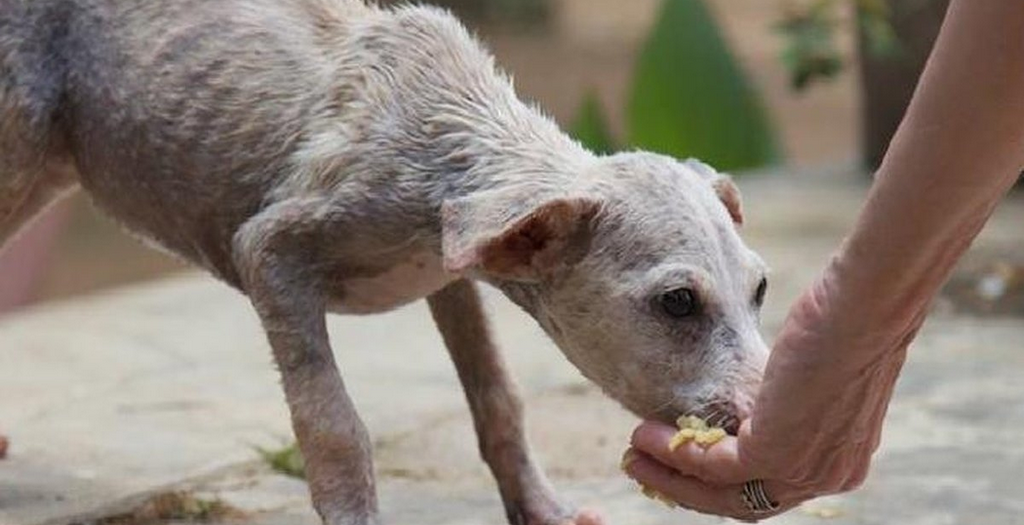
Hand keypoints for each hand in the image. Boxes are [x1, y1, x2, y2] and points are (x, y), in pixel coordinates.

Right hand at [622, 277, 920, 520]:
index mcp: (840, 462)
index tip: (681, 464)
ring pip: (722, 493)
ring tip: (636, 452)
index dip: (719, 482)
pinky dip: (674, 455)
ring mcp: (803, 472)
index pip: (769, 489)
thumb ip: (790, 401)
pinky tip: (648, 435)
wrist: (863, 312)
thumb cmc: (846, 324)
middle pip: (742, 504)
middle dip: (686, 489)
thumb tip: (761, 397)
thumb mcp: (816, 376)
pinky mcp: (777, 454)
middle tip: (646, 468)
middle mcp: (826, 477)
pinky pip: (712, 466)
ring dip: (670, 476)